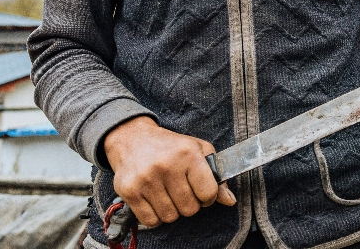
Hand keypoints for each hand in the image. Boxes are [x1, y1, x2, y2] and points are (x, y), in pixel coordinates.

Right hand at [103, 116, 236, 226]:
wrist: (132, 138)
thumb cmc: (169, 146)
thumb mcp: (197, 150)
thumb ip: (216, 176)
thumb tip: (230, 201)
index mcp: (188, 154)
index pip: (208, 193)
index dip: (208, 196)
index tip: (202, 191)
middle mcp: (167, 166)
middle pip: (190, 209)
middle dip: (189, 204)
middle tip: (182, 191)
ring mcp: (147, 179)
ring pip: (170, 217)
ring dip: (172, 210)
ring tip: (167, 194)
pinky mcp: (130, 191)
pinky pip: (151, 221)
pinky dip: (155, 216)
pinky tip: (154, 200)